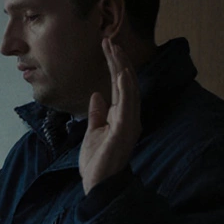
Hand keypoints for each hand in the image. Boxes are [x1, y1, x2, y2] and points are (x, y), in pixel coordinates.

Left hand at [80, 38, 141, 193]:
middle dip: (118, 60)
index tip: (106, 46)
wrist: (98, 183)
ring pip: (129, 90)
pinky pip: (128, 106)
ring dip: (123, 68)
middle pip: (125, 82)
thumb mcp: (93, 131)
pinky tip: (122, 74)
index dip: (114, 64)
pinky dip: (126, 89)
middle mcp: (129, 116)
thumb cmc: (98, 161)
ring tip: (115, 50)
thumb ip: (98, 114)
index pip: (118, 84)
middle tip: (108, 40)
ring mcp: (129, 123)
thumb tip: (97, 95)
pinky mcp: (125, 131)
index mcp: (121, 115)